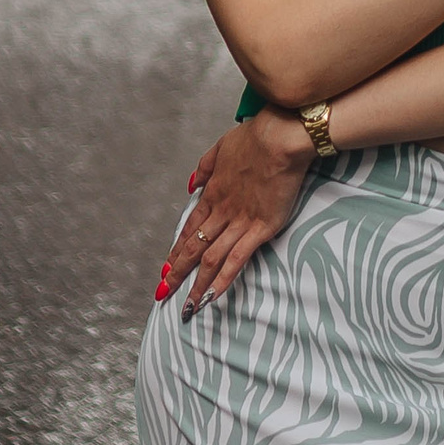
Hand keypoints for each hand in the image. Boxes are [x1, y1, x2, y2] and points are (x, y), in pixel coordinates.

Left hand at [157, 111, 314, 320]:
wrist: (279, 138)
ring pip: (210, 259)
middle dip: (177, 272)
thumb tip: (192, 185)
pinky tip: (214, 296)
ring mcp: (240, 222)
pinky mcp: (261, 228)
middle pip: (193, 248)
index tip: (165, 266)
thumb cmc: (256, 138)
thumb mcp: (221, 146)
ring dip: (197, 284)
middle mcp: (221, 212)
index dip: (176, 249)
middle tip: (163, 292)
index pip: (189, 228)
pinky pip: (238, 259)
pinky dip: (224, 279)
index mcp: (213, 193)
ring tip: (187, 306)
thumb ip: (205, 167)